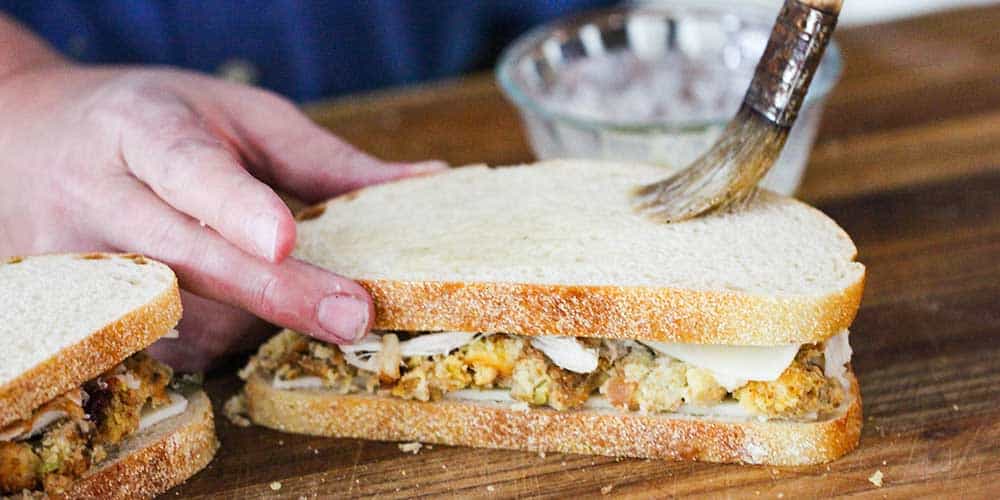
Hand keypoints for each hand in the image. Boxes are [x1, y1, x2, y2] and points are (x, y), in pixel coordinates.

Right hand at [0, 62, 443, 369]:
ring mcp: (80, 259)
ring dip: (254, 318)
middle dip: (273, 292)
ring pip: (177, 312)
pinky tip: (251, 313)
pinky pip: (163, 342)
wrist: (32, 139)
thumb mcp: (240, 118)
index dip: (235, 207)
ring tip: (309, 300)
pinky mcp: (86, 308)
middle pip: (186, 256)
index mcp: (142, 128)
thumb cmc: (158, 124)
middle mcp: (100, 194)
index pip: (186, 169)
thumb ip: (324, 159)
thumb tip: (425, 182)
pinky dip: (221, 336)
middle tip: (353, 316)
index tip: (285, 239)